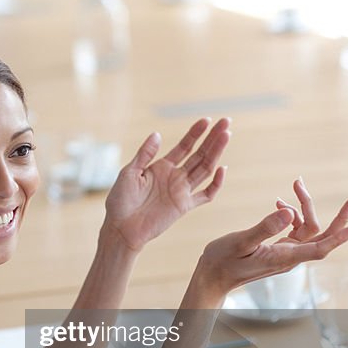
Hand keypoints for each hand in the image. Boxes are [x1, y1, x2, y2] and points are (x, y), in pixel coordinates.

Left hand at [103, 117, 229, 251]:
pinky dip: (216, 184)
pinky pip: (206, 195)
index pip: (184, 146)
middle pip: (199, 154)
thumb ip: (144, 155)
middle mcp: (175, 177)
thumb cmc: (120, 200)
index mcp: (161, 167)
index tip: (206, 120)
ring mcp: (181, 191)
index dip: (195, 133)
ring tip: (226, 136)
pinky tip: (222, 168)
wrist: (120, 227)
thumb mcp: (129, 172)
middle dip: (212, 138)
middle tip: (226, 122)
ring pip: (205, 169)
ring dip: (216, 153)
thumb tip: (157, 134)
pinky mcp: (184, 206)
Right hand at [193, 187, 347, 301]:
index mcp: (283, 257)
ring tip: (295, 186)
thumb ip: (265, 227)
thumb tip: (288, 212)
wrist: (213, 276)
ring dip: (305, 208)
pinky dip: (292, 215)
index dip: (338, 238)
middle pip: (322, 237)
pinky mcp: (278, 249)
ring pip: (308, 229)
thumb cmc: (223, 261)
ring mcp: (285, 253)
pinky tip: (279, 203)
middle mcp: (289, 256)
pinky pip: (296, 231)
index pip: (319, 249)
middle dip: (337, 218)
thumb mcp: (241, 241)